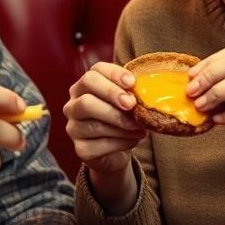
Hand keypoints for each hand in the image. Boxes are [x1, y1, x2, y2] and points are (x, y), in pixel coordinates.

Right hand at [64, 62, 146, 215]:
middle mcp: (73, 105)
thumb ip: (135, 93)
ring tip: (139, 127)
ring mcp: (73, 128)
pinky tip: (132, 141)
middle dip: (112, 99)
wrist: (118, 152)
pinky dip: (119, 142)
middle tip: (133, 105)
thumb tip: (151, 89)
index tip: (133, 82)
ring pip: (91, 121)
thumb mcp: (131, 103)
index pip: (93, 73)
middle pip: (86, 97)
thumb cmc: (126, 120)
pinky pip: (97, 144)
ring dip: (119, 124)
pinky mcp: (79, 149)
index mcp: (85, 86)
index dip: (112, 76)